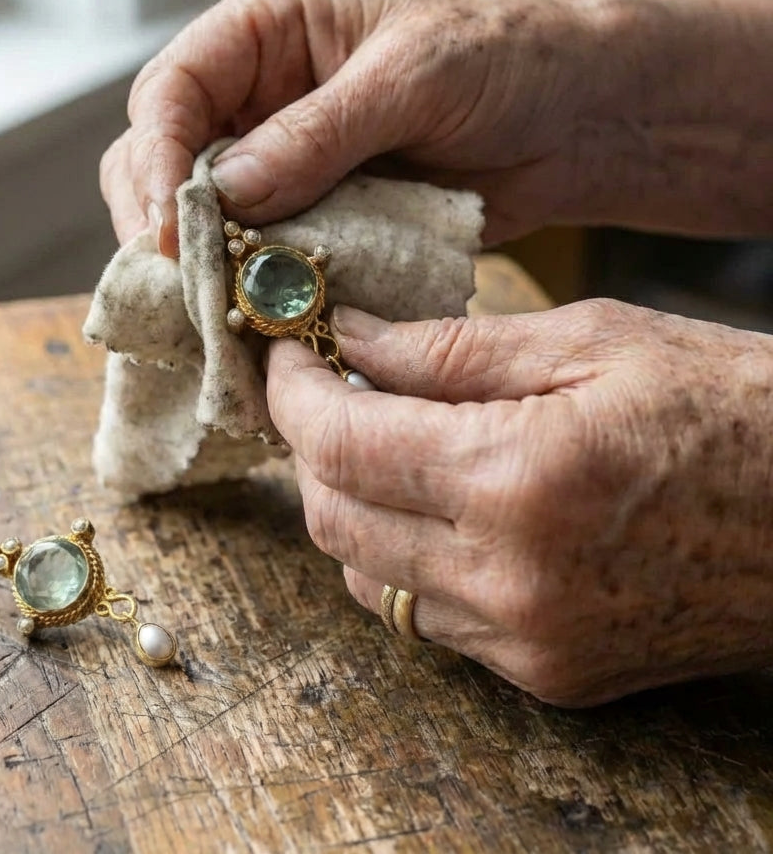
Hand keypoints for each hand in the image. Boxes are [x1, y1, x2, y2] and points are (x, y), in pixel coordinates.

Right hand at [101, 0, 772, 256]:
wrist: (575, 121)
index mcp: (268, 31)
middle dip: (163, 221)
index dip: (156, 158)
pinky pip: (260, 256)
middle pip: (163, 159)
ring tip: (214, 311)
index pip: (172, 90)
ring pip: (203, 219)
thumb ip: (318, 132)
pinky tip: (253, 319)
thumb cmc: (507, 59)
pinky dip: (252, 289)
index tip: (167, 224)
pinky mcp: (314, 219)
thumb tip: (225, 193)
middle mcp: (260, 98)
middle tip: (182, 282)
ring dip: (203, 265)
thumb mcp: (413, 77)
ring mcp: (284, 165)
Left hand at [266, 298, 772, 705]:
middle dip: (309, 446)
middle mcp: (512, 581)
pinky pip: (426, 617)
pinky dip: (403, 556)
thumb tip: (348, 338)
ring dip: (350, 503)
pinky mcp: (550, 676)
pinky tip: (435, 504)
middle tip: (326, 389)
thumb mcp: (590, 341)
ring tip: (381, 441)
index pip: (341, 443)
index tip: (285, 353)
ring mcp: (529, 643)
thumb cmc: (731, 404)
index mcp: (521, 480)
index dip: (292, 393)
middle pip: (335, 516)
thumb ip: (449, 348)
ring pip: (367, 576)